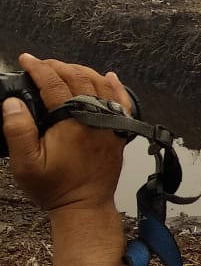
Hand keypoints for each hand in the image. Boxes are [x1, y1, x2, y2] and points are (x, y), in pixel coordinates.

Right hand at [3, 53, 130, 213]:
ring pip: (101, 85)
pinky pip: (123, 102)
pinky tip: (109, 77)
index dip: (38, 68)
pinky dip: (115, 87)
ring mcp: (111, 124)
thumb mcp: (26, 163)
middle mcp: (96, 118)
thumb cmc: (56, 188)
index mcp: (72, 122)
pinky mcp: (119, 132)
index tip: (26, 60)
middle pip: (79, 78)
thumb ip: (18, 130)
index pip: (54, 83)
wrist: (85, 206)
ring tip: (64, 68)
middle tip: (41, 64)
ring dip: (82, 71)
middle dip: (58, 66)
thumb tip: (12, 102)